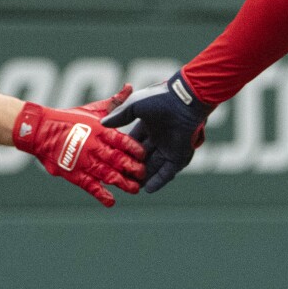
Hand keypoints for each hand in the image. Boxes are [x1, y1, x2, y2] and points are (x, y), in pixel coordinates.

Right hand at [13, 85, 146, 206]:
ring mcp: (83, 161)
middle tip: (144, 174)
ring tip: (134, 189)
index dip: (134, 148)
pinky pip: (89, 186)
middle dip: (132, 168)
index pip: (121, 139)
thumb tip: (131, 86)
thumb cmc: (70, 118)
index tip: (144, 154)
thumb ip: (115, 102)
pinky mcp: (73, 173)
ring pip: (107, 174)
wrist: (40, 130)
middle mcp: (93, 145)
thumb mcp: (93, 108)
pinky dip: (101, 194)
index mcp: (99, 129)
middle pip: (117, 159)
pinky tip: (111, 201)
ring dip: (122, 183)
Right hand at [101, 71, 212, 192]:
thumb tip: (102, 123)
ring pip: (154, 167)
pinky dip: (158, 181)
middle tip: (119, 179)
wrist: (185, 100)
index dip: (123, 152)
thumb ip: (120, 115)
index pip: (133, 143)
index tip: (111, 162)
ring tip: (131, 189)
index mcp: (148, 125)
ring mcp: (169, 147)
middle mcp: (158, 138)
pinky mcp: (179, 155)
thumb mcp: (135, 105)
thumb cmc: (160, 98)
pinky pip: (167, 171)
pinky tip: (147, 189)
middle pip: (142, 158)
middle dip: (132, 168)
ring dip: (144, 178)